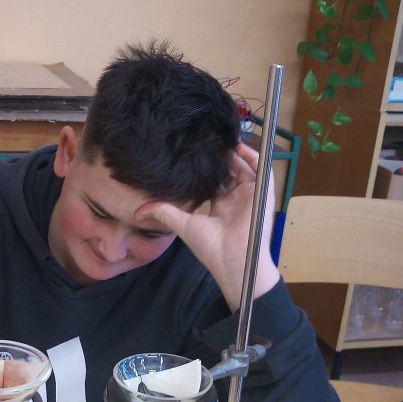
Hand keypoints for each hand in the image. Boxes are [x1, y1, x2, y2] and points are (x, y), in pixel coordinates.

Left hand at [137, 142, 278, 310]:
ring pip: (245, 167)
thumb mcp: (183, 225)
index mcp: (221, 208)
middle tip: (208, 143)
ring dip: (235, 154)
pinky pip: (261, 169)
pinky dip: (252, 156)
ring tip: (222, 141)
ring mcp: (250, 196)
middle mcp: (236, 201)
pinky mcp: (263, 193)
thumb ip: (164, 212)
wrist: (233, 260)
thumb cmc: (210, 247)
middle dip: (221, 157)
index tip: (195, 155)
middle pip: (230, 172)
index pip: (215, 182)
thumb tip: (139, 211)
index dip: (207, 169)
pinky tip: (238, 146)